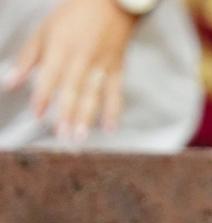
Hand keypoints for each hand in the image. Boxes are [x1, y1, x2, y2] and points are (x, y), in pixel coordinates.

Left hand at [1, 0, 136, 141]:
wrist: (111, 2)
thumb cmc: (75, 14)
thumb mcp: (45, 30)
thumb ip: (28, 57)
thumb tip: (10, 82)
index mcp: (61, 47)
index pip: (50, 76)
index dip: (43, 95)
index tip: (38, 113)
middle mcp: (82, 58)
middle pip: (73, 90)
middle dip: (67, 114)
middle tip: (62, 135)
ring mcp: (101, 65)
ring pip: (93, 95)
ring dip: (87, 117)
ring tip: (80, 136)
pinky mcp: (117, 68)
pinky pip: (116, 93)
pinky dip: (113, 111)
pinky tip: (110, 128)